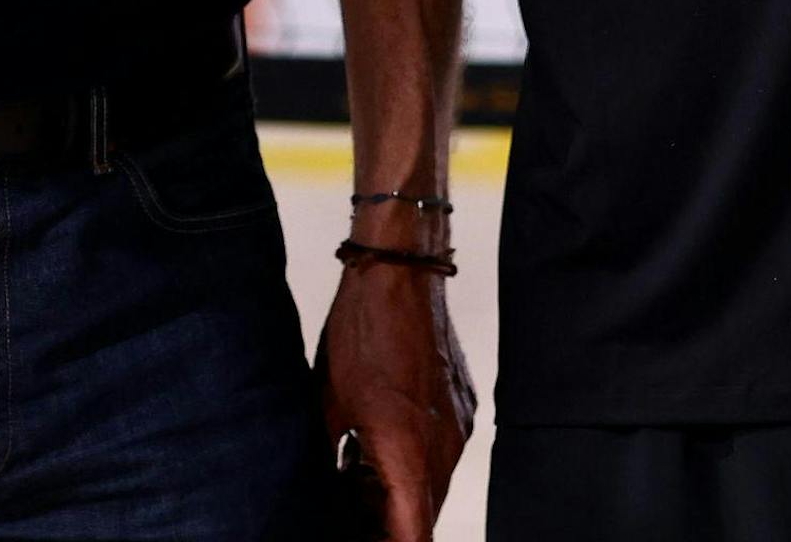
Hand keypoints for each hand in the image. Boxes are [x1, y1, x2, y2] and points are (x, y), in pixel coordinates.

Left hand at [317, 233, 474, 538]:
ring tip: (358, 478)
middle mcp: (443, 448)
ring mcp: (458, 426)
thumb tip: (327, 491)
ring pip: (432, 483)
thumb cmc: (361, 334)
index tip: (371, 541)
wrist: (399, 275)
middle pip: (423, 514)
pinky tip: (379, 442)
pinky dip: (415, 460)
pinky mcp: (462, 405)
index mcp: (409, 455)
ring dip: (402, 492)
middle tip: (355, 514)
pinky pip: (441, 450)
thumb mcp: (328, 407)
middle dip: (391, 522)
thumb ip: (332, 460)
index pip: (414, 536)